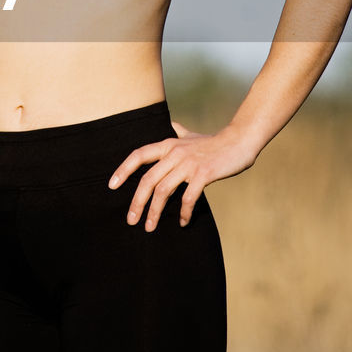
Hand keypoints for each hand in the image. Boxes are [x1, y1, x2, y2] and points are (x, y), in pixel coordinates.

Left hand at [107, 122, 256, 230]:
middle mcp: (175, 153)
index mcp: (169, 144)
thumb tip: (171, 124)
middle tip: (131, 220)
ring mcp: (189, 163)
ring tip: (150, 227)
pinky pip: (188, 197)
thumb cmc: (214, 142)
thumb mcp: (192, 135)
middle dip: (137, 202)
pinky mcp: (204, 174)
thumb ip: (179, 131)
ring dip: (155, 212)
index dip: (123, 170)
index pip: (139, 155)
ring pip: (163, 191)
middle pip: (148, 180)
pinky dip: (183, 212)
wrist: (240, 142)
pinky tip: (183, 222)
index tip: (112, 186)